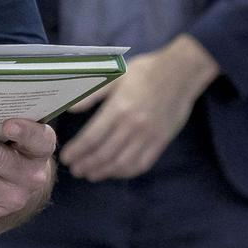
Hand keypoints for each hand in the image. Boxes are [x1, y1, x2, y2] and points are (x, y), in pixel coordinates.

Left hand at [61, 37, 217, 181]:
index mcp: (119, 108)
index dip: (77, 151)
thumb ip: (91, 95)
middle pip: (105, 154)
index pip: (92, 137)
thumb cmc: (144, 72)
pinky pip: (142, 164)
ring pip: (122, 163)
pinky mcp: (161, 142)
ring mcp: (149, 136)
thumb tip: (69, 109)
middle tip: (75, 170)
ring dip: (104, 172)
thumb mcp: (115, 76)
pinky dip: (126, 172)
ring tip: (90, 175)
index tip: (66, 157)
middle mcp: (133, 125)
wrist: (180, 73)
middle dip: (86, 164)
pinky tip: (115, 172)